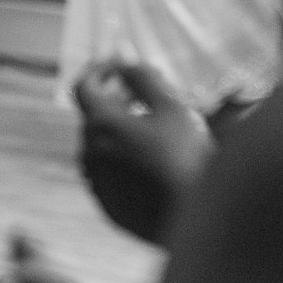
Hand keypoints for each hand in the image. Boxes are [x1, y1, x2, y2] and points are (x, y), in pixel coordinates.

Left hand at [74, 63, 214, 246]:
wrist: (198, 219)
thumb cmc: (187, 155)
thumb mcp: (171, 106)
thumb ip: (143, 78)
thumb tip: (124, 63)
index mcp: (101, 125)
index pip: (83, 86)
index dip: (99, 70)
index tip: (119, 66)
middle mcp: (90, 154)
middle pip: (93, 118)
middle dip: (114, 102)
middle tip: (144, 97)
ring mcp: (97, 185)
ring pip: (100, 149)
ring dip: (118, 134)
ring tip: (152, 133)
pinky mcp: (109, 208)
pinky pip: (109, 177)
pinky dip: (123, 163)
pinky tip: (152, 165)